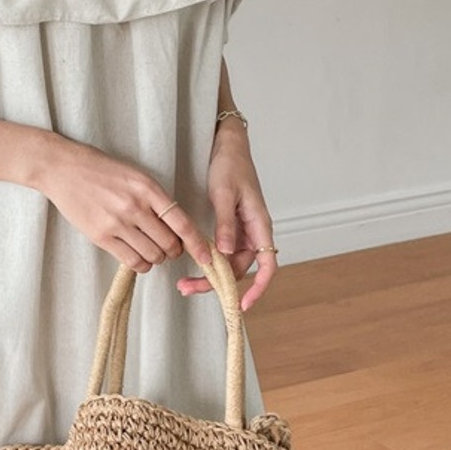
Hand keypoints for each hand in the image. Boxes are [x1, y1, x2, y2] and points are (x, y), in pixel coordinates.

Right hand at [35, 136, 212, 272]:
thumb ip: (155, 199)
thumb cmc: (100, 170)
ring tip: (150, 250)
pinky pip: (132, 261)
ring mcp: (117, 223)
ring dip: (156, 258)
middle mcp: (135, 207)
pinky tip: (137, 255)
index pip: (181, 223)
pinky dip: (140, 264)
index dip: (197, 244)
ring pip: (152, 255)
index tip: (206, 257)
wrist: (64, 168)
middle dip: (173, 251)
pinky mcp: (101, 237)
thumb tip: (174, 226)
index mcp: (148, 189)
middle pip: (169, 244)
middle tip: (169, 247)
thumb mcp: (135, 176)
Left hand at [176, 120, 276, 310]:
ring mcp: (241, 231)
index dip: (258, 288)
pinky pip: (221, 252)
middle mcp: (253, 232)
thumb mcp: (224, 194)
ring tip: (183, 282)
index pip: (267, 265)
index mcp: (259, 224)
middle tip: (187, 288)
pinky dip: (207, 261)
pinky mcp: (229, 226)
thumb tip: (226, 252)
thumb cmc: (230, 164)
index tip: (242, 304)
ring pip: (228, 263)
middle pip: (239, 270)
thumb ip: (225, 224)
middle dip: (217, 284)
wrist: (226, 144)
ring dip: (208, 275)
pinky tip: (190, 265)